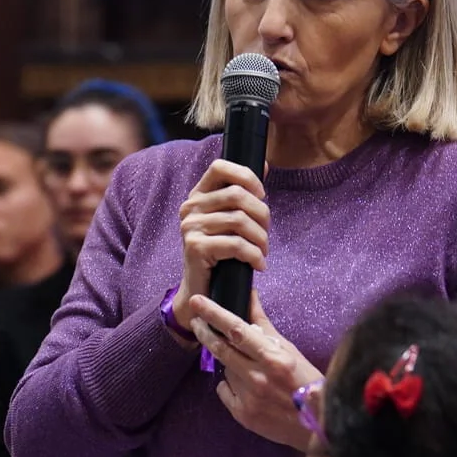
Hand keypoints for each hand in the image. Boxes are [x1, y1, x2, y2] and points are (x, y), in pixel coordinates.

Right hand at [174, 160, 269, 333]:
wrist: (201, 292)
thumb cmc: (220, 254)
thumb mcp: (231, 221)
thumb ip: (243, 194)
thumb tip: (265, 164)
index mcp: (198, 195)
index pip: (220, 167)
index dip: (246, 176)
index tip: (261, 194)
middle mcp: (190, 208)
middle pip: (237, 195)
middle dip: (261, 214)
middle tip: (267, 232)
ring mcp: (190, 227)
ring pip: (240, 221)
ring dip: (261, 239)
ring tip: (263, 251)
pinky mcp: (195, 247)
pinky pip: (236, 245)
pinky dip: (255, 255)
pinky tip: (259, 265)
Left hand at [191, 291, 321, 450]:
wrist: (319, 423)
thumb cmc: (306, 381)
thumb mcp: (289, 349)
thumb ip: (264, 325)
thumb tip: (249, 296)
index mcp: (273, 358)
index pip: (237, 330)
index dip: (214, 314)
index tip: (198, 302)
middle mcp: (258, 378)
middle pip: (221, 349)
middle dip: (205, 332)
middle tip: (196, 321)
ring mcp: (249, 398)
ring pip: (225, 369)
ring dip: (229, 361)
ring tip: (247, 366)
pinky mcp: (243, 415)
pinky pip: (225, 390)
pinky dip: (230, 384)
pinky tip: (246, 386)